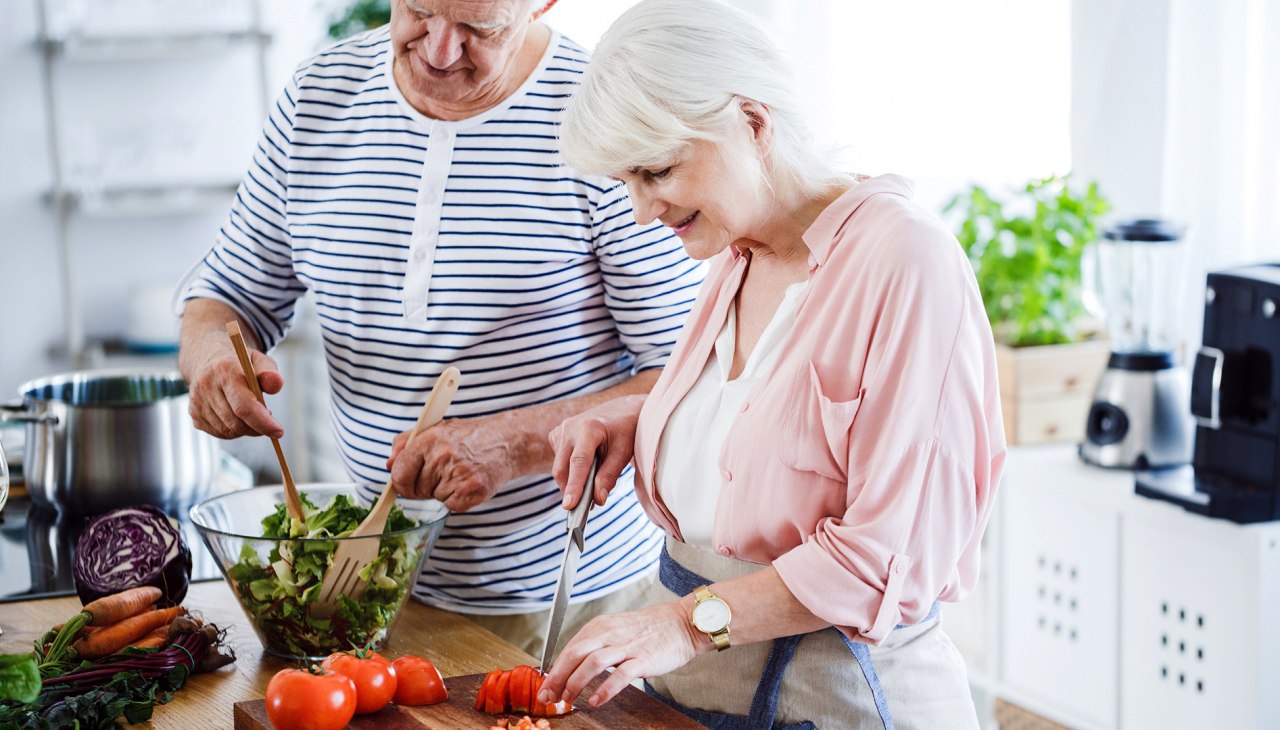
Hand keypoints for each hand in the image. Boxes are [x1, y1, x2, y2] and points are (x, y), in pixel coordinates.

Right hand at [186, 348, 284, 438]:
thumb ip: (269, 373)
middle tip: (270, 422)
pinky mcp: (194, 413)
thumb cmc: (240, 363)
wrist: (208, 359)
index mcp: (225, 371)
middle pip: (236, 421)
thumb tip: (277, 384)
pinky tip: (238, 417)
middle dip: (257, 428)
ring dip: (246, 429)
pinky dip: (234, 431)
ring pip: (227, 430)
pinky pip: (219, 432)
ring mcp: (197, 401)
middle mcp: (206, 386)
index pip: (244, 406)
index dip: (263, 422)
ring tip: (254, 415)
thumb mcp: (259, 361)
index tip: (279, 431)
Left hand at [386, 414, 517, 511]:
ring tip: (460, 473)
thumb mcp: (436, 429)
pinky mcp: (471, 491)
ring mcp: (457, 475)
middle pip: (416, 489)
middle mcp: (442, 457)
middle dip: (425, 485)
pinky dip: (458, 499)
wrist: (507, 442)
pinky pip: (450, 506)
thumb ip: (406, 443)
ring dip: (444, 490)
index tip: (406, 483)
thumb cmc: (470, 437)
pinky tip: (468, 482)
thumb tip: (389, 464)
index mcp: (429, 440)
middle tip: (444, 471)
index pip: (399, 473)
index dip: (400, 482)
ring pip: (434, 498)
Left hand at [536, 600, 701, 707]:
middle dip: (558, 678)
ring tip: (568, 700)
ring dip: (575, 683)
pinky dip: (605, 689)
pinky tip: (595, 701)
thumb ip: (595, 646)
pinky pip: (621, 675)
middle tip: (549, 697)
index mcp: (600, 627)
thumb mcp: (615, 631)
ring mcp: (626, 646)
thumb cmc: (648, 630)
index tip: (546, 688)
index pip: (569, 648)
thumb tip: (571, 669)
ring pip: (592, 663)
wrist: (681, 622)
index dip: (554, 670)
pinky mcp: (643, 659)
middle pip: (575, 654)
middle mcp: (609, 634)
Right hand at [548, 395, 643, 509]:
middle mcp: (570, 427)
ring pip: (559, 467)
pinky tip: (586, 467)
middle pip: (562, 468)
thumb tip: (598, 499)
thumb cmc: (627, 430)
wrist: (623, 410)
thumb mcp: (624, 452)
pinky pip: (559, 460)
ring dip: (571, 480)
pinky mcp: (557, 434)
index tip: (569, 506)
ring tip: (591, 483)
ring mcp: (561, 429)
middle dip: (570, 490)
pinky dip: (570, 470)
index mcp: (589, 428)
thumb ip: (609, 476)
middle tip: (582, 509)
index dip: (574, 486)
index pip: (578, 463)